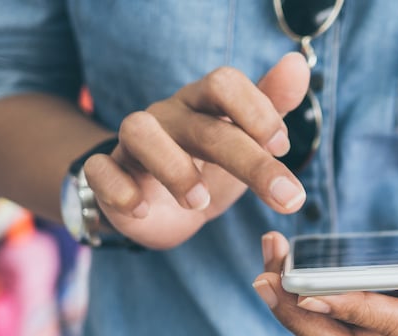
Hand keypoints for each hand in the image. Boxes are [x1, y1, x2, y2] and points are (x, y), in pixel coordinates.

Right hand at [82, 53, 309, 248]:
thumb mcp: (247, 139)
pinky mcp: (107, 174)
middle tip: (287, 197)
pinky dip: (119, 189)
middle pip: (205, 126)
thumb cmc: (210, 165)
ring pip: (138, 132)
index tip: (282, 147)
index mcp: (204, 104)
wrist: (162, 207)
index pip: (224, 82)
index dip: (256, 111)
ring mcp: (133, 143)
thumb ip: (273, 104)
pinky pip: (99, 169)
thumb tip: (298, 64)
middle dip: (251, 162)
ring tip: (200, 203)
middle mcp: (169, 116)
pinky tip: (143, 209)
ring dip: (173, 168)